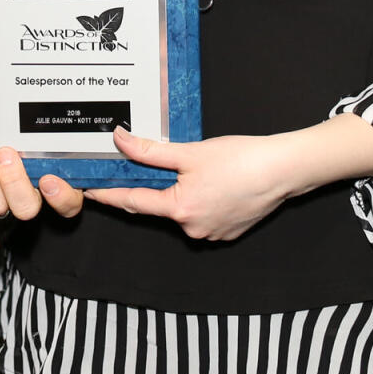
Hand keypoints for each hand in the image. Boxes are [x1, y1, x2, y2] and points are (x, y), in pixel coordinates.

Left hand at [0, 113, 84, 227]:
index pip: (68, 203)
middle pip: (26, 208)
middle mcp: (23, 197)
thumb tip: (53, 128)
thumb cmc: (8, 120)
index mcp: (48, 181)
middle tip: (4, 152)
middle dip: (13, 181)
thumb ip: (40, 126)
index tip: (48, 179)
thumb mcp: (26, 119)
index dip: (61, 198)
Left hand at [85, 117, 372, 240]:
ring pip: (182, 211)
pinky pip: (202, 217)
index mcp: (179, 208)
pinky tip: (213, 183)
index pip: (132, 201)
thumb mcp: (190, 151)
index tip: (89, 190)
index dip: (108, 194)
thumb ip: (151, 150)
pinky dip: (200, 201)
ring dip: (179, 194)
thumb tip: (120, 140)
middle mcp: (192, 228)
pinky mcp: (227, 232)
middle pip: (158, 206)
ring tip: (197, 171)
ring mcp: (211, 233)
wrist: (283, 170)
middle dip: (150, 188)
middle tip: (144, 166)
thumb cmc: (240, 158)